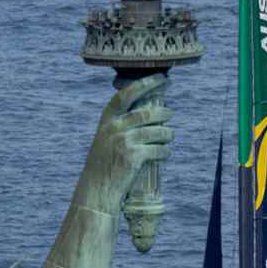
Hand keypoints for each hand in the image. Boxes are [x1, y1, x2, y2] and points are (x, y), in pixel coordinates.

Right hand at [76, 74, 173, 212]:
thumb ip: (120, 126)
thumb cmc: (104, 164)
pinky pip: (158, 149)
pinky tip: (166, 152)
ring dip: (168, 133)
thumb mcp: (105, 139)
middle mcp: (114, 128)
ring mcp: (124, 142)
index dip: (145, 84)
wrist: (96, 189)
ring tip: (170, 136)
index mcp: (106, 120)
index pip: (126, 95)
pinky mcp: (133, 157)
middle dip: (163, 112)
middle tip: (170, 113)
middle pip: (147, 113)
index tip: (161, 78)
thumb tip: (148, 114)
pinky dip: (165, 151)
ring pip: (156, 131)